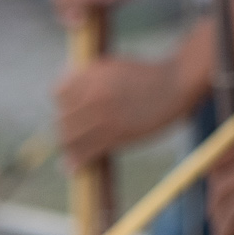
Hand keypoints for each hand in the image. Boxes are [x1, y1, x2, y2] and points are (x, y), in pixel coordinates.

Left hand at [54, 54, 192, 166]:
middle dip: (64, 127)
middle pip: (62, 118)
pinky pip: (86, 152)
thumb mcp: (114, 66)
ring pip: (69, 138)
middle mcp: (93, 93)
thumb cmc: (147, 75)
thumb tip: (68, 88)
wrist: (175, 84)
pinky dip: (76, 162)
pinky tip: (72, 168)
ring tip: (69, 154)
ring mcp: (103, 114)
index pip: (58, 93)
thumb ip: (91, 77)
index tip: (68, 112)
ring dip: (68, 147)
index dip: (62, 104)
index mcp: (92, 74)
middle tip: (70, 136)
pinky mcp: (115, 134)